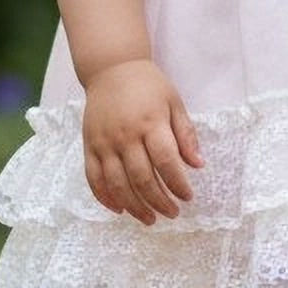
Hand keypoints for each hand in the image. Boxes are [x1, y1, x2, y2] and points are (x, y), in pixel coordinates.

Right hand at [81, 59, 204, 223]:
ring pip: (117, 184)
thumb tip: (198, 164)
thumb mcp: (174, 102)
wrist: (111, 69)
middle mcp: (125, 135)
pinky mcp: (89, 146)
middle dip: (159, 201)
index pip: (166, 161)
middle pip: (142, 178)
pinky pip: (94, 178)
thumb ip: (185, 134)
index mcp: (150, 123)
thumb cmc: (148, 86)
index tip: (188, 197)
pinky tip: (119, 209)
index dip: (177, 184)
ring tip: (149, 219)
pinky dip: (105, 197)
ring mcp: (104, 142)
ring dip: (135, 206)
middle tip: (172, 213)